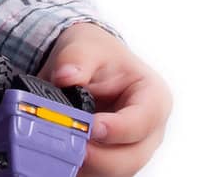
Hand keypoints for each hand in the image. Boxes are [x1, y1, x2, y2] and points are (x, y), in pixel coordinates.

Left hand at [38, 21, 171, 176]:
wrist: (89, 65)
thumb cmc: (97, 57)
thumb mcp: (88, 47)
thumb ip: (76, 59)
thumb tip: (65, 77)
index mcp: (153, 99)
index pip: (142, 121)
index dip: (117, 129)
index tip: (92, 128)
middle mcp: (149, 131)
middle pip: (131, 157)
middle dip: (98, 156)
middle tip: (67, 146)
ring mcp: (132, 150)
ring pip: (114, 172)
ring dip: (86, 166)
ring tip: (57, 151)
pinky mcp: (112, 161)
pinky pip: (98, 174)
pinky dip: (78, 169)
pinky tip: (58, 158)